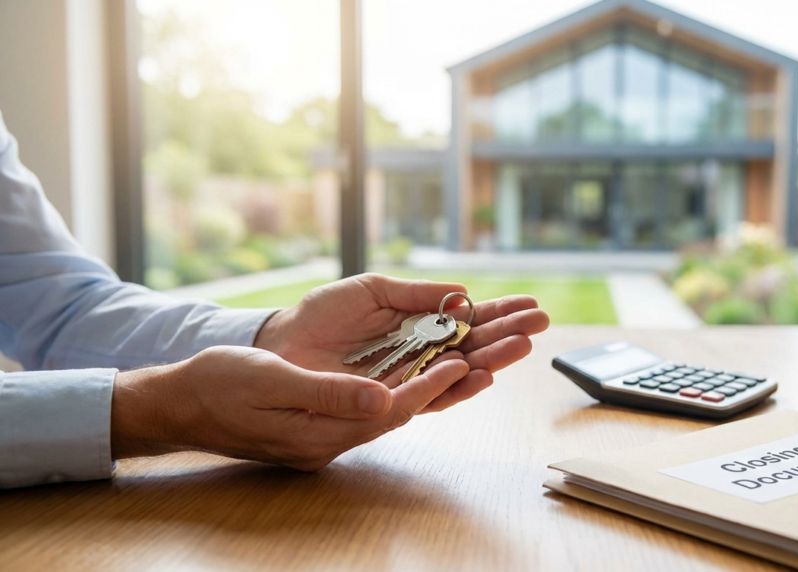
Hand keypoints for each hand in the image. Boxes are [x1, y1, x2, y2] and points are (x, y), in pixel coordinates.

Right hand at [111, 345, 471, 469]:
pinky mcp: (327, 416)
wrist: (181, 402)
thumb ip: (327, 393)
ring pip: (399, 402)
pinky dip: (408, 378)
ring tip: (479, 354)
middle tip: (490, 354)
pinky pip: (380, 398)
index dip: (430, 387)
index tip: (464, 362)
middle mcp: (335, 437)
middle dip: (452, 381)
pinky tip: (429, 361)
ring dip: (438, 378)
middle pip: (407, 408)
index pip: (391, 412)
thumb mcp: (270, 381)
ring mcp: (332, 429)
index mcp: (322, 434)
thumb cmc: (218, 387)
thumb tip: (383, 399)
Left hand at [253, 273, 548, 411]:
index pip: (471, 322)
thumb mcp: (375, 290)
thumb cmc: (325, 314)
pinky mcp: (390, 401)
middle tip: (540, 323)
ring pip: (460, 374)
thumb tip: (462, 294)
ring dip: (492, 360)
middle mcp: (422, 357)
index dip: (501, 315)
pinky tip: (479, 373)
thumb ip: (417, 294)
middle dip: (508, 335)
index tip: (531, 306)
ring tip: (521, 345)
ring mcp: (409, 380)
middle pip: (475, 349)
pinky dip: (455, 387)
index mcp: (422, 327)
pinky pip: (428, 398)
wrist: (284, 341)